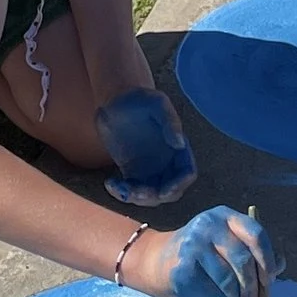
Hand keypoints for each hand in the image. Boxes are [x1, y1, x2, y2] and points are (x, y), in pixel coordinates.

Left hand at [95, 85, 195, 207]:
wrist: (114, 101)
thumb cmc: (138, 98)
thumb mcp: (156, 103)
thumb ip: (170, 121)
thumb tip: (180, 143)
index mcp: (178, 147)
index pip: (187, 172)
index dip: (179, 185)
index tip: (164, 191)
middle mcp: (167, 161)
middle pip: (170, 190)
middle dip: (155, 196)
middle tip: (136, 192)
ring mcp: (149, 168)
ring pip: (150, 195)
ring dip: (136, 198)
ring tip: (119, 187)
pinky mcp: (132, 172)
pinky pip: (131, 191)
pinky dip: (122, 193)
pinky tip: (110, 182)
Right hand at [154, 203, 278, 296]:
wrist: (160, 261)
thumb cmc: (205, 255)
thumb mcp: (230, 244)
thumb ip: (256, 252)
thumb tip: (279, 266)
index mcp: (226, 217)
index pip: (255, 233)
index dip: (267, 258)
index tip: (269, 279)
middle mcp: (209, 225)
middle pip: (243, 259)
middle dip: (253, 286)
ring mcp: (193, 245)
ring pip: (228, 279)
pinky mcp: (182, 268)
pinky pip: (212, 291)